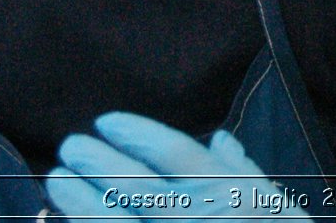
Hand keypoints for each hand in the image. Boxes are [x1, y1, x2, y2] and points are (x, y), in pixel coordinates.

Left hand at [46, 112, 309, 219]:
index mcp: (230, 195)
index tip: (107, 122)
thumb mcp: (278, 205)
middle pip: (133, 184)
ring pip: (113, 221)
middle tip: (71, 146)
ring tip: (58, 181)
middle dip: (96, 161)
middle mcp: (197, 220)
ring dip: (79, 200)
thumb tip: (219, 139)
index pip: (173, 152)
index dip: (134, 133)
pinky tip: (69, 222)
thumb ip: (244, 172)